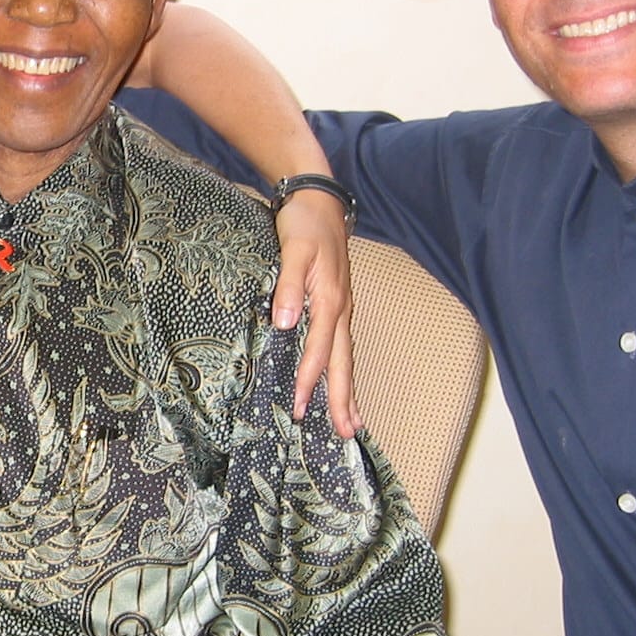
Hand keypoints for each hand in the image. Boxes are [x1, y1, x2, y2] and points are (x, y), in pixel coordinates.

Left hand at [273, 190, 358, 435]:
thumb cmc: (305, 225)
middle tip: (347, 433)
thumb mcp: (293, 251)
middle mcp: (340, 310)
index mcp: (329, 301)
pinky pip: (341, 346)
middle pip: (343, 363)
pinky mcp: (337, 305)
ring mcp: (341, 309)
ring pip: (346, 357)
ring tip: (351, 422)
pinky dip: (342, 370)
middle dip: (343, 399)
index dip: (310, 380)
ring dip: (347, 390)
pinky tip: (340, 384)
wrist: (320, 201)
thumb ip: (287, 287)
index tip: (302, 407)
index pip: (319, 350)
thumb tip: (284, 322)